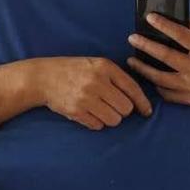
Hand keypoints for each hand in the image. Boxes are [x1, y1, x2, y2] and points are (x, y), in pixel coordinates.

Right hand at [33, 57, 152, 129]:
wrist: (43, 77)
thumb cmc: (74, 71)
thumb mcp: (95, 64)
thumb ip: (115, 77)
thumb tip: (138, 100)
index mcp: (104, 67)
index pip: (132, 88)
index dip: (142, 103)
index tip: (146, 112)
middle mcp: (96, 81)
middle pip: (125, 108)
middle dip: (122, 111)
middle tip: (112, 106)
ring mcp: (85, 97)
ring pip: (114, 120)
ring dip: (110, 118)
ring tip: (99, 109)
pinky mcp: (76, 111)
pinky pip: (98, 125)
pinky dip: (96, 123)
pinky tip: (88, 113)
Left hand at [127, 15, 189, 112]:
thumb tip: (186, 20)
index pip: (180, 34)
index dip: (163, 25)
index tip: (150, 18)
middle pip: (164, 55)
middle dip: (145, 45)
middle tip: (132, 38)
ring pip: (159, 77)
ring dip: (142, 68)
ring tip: (132, 60)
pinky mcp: (188, 99)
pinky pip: (166, 93)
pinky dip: (156, 85)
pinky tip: (149, 78)